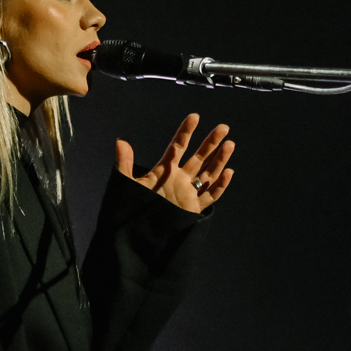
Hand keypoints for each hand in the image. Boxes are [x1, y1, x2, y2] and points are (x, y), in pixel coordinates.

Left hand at [115, 113, 234, 212]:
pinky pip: (210, 196)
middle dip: (211, 142)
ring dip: (219, 160)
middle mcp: (179, 179)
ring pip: (208, 173)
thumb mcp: (128, 184)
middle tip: (223, 127)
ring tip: (230, 144)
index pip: (178, 147)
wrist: (139, 233)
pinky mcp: (193, 209)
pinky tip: (228, 172)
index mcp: (165, 171)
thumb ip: (125, 164)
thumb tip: (121, 141)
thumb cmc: (132, 208)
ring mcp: (188, 193)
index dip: (186, 132)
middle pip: (199, 157)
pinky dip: (220, 185)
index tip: (194, 116)